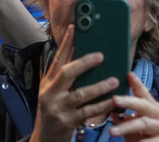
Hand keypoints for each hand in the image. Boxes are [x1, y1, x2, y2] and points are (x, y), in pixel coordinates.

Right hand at [30, 25, 119, 141]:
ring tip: (114, 80)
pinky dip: (102, 106)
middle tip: (101, 55)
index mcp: (47, 83)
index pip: (57, 59)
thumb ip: (59, 77)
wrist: (43, 139)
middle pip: (66, 73)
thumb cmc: (52, 113)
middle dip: (84, 63)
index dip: (66, 43)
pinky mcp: (67, 121)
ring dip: (99, 87)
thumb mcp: (50, 93)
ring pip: (80, 94)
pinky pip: (88, 112)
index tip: (74, 28)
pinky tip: (113, 101)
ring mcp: (58, 108)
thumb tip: (71, 55)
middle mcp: (50, 93)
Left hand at [108, 72, 158, 141]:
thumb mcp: (133, 130)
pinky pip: (148, 140)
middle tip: (114, 99)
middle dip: (128, 101)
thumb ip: (124, 121)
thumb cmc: (145, 140)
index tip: (129, 74)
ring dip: (126, 127)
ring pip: (143, 123)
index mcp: (155, 109)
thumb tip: (112, 112)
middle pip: (143, 105)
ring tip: (112, 131)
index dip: (137, 84)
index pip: (145, 94)